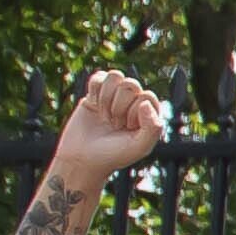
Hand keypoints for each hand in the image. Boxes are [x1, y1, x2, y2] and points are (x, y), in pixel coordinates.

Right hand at [47, 73, 166, 186]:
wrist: (82, 159)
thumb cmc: (114, 155)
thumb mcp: (140, 146)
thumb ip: (153, 127)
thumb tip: (145, 103)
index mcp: (148, 113)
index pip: (147, 96)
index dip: (134, 112)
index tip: (126, 128)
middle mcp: (133, 102)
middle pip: (131, 84)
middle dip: (119, 105)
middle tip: (114, 124)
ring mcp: (114, 97)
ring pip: (115, 76)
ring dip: (107, 97)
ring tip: (104, 116)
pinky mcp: (95, 94)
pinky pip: (99, 76)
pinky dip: (95, 90)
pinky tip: (94, 105)